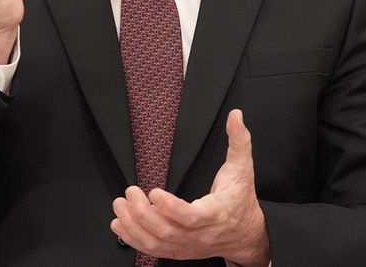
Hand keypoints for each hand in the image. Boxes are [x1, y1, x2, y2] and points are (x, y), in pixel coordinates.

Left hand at [110, 110, 270, 266]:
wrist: (246, 234)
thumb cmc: (241, 199)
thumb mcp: (243, 168)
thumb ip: (238, 140)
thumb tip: (236, 115)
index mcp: (215, 213)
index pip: (191, 217)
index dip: (170, 207)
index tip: (153, 191)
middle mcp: (200, 234)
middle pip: (167, 231)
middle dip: (142, 214)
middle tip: (130, 192)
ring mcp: (188, 245)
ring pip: (156, 243)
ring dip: (133, 226)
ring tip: (120, 206)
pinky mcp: (179, 250)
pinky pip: (152, 250)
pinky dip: (132, 238)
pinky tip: (120, 223)